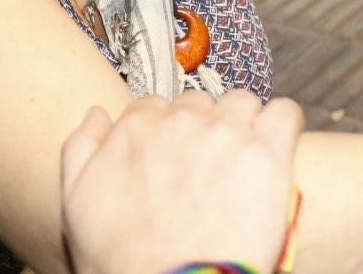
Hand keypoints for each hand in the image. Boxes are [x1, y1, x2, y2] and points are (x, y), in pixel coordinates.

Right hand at [60, 91, 302, 273]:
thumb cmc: (125, 262)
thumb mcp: (77, 204)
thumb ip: (81, 148)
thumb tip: (98, 112)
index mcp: (136, 127)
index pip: (158, 107)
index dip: (169, 134)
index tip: (178, 160)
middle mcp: (181, 121)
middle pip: (201, 104)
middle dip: (206, 130)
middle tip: (211, 170)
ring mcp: (226, 133)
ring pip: (243, 104)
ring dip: (245, 126)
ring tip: (246, 165)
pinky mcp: (267, 152)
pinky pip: (285, 114)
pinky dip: (283, 125)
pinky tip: (278, 150)